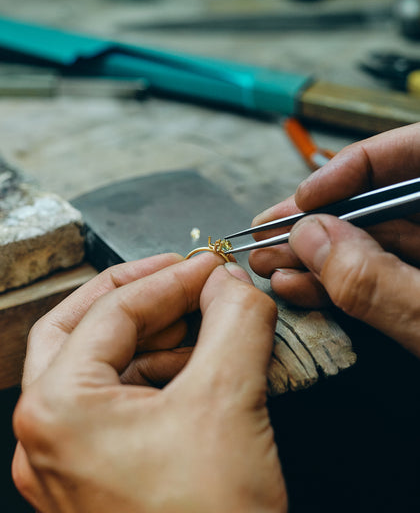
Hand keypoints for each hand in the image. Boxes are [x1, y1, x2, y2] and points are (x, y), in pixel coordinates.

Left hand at [12, 252, 286, 512]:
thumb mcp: (229, 403)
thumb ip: (235, 322)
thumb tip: (230, 282)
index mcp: (57, 409)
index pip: (113, 310)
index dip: (170, 277)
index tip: (209, 265)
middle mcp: (47, 435)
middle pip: (81, 327)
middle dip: (138, 294)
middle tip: (183, 275)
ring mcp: (66, 461)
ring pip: (98, 365)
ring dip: (150, 333)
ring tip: (199, 320)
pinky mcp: (95, 478)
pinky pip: (115, 402)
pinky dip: (152, 372)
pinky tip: (193, 366)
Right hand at [249, 123, 419, 356]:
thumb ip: (375, 280)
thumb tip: (311, 238)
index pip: (413, 151)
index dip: (353, 167)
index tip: (305, 195)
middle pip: (383, 202)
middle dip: (319, 223)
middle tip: (269, 234)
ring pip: (376, 245)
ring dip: (318, 258)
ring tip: (269, 264)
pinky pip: (382, 280)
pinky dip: (340, 286)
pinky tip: (300, 287)